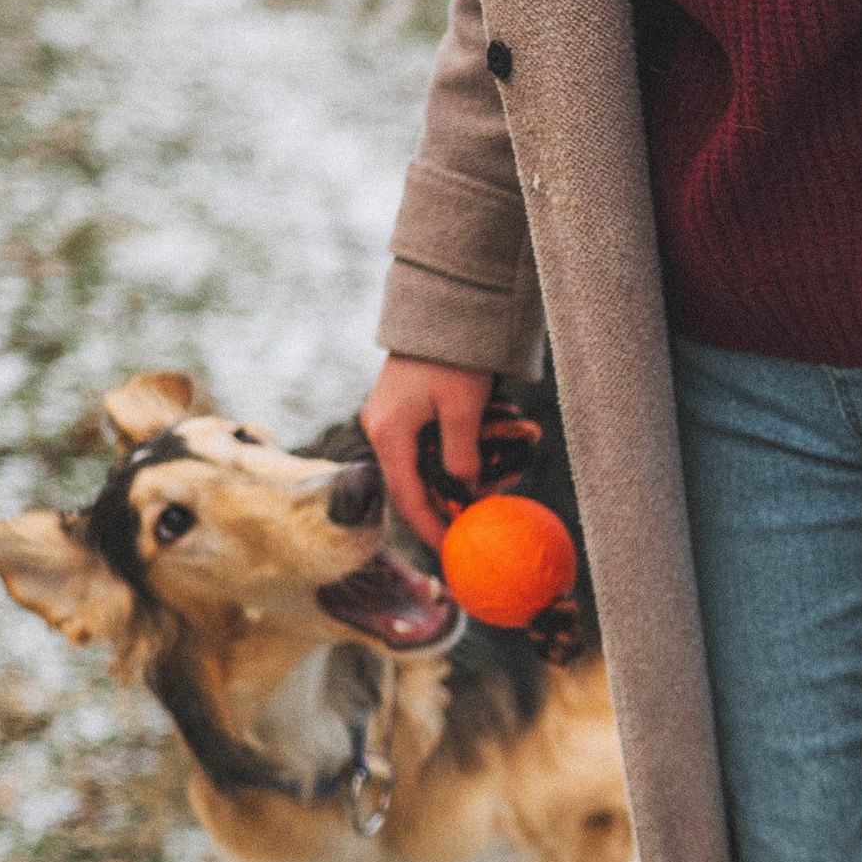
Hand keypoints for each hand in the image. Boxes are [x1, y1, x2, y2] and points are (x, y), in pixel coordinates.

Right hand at [362, 353, 493, 547]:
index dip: (431, 528)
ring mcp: (388, 420)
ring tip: (481, 500)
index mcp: (388, 432)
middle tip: (473, 531)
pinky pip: (421, 451)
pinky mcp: (402, 412)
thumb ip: (461, 456)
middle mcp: (381, 430)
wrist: (444, 311)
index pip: (407, 497)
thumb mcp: (464, 409)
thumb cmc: (454, 358)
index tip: (454, 551)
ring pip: (417, 470)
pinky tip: (472, 473)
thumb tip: (463, 495)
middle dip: (443, 510)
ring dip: (448, 487)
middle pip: (410, 487)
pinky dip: (445, 465)